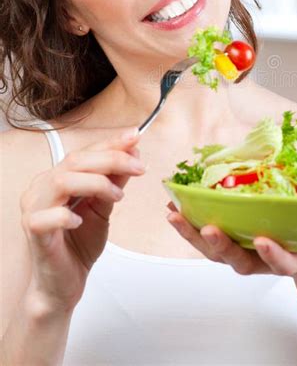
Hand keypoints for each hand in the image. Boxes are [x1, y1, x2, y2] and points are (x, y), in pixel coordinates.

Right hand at [20, 127, 145, 311]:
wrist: (65, 283)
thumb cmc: (79, 243)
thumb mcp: (104, 207)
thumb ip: (114, 181)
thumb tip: (133, 154)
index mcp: (57, 177)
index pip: (85, 152)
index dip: (111, 143)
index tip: (136, 137)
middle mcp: (42, 187)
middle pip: (75, 161)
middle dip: (112, 160)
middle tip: (138, 168)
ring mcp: (34, 209)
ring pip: (62, 181)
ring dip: (96, 184)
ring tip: (117, 196)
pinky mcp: (33, 232)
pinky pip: (46, 217)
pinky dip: (67, 215)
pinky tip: (81, 220)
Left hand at [166, 201, 296, 290]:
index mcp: (294, 260)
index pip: (283, 263)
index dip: (273, 255)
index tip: (264, 241)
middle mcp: (264, 259)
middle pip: (239, 259)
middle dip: (222, 246)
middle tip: (208, 229)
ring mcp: (246, 251)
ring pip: (216, 250)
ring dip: (194, 233)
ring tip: (176, 214)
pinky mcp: (234, 240)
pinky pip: (208, 235)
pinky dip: (190, 224)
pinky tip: (175, 208)